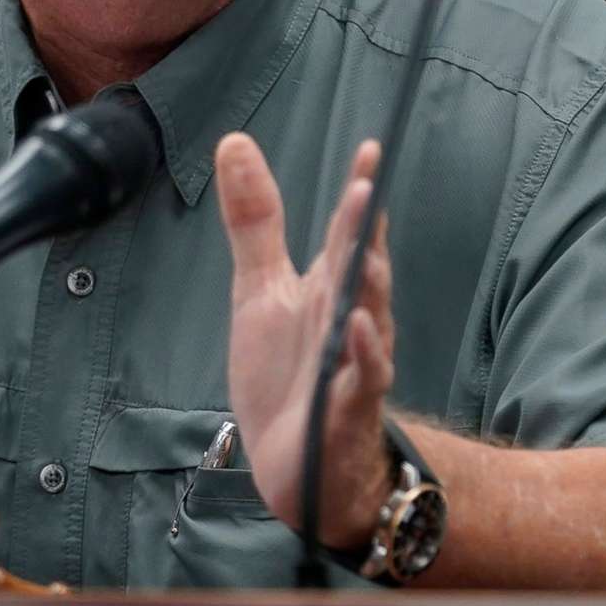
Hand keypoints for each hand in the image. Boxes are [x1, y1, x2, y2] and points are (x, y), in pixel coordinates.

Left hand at [214, 134, 395, 548]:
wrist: (295, 464)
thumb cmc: (286, 373)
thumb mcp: (259, 290)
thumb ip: (254, 221)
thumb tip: (234, 142)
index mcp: (327, 286)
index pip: (348, 232)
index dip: (360, 193)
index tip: (370, 149)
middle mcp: (348, 316)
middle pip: (360, 267)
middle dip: (365, 230)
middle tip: (367, 187)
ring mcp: (352, 361)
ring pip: (370, 317)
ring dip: (370, 284)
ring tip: (366, 250)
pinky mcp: (348, 406)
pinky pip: (365, 376)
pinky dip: (365, 352)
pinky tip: (359, 326)